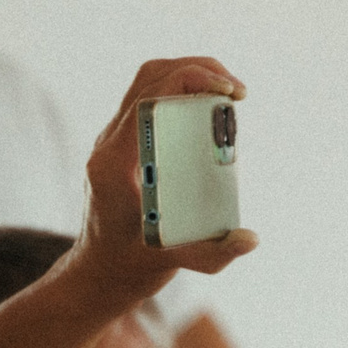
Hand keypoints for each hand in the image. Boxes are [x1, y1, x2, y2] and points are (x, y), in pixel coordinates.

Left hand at [64, 58, 259, 304]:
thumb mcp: (171, 262)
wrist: (97, 277)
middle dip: (199, 70)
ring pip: (149, 83)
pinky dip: (183, 94)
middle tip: (237, 92)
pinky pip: (152, 101)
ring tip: (229, 95)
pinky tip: (212, 113)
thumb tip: (250, 239)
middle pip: (150, 77)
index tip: (229, 94)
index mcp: (113, 162)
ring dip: (191, 76)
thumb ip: (211, 254)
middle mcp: (108, 144)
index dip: (192, 80)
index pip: (150, 97)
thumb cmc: (128, 270)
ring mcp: (114, 141)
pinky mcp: (124, 145)